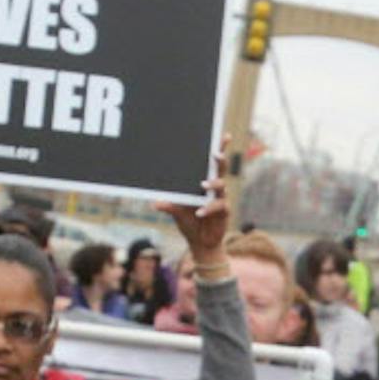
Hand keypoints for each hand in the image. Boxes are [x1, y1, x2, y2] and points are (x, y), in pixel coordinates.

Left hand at [154, 137, 229, 267]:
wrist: (200, 243)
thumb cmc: (190, 222)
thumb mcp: (177, 212)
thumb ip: (169, 206)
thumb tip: (154, 203)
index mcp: (206, 183)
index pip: (213, 164)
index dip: (220, 149)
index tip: (224, 136)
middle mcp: (216, 188)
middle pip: (221, 170)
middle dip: (220, 161)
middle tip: (215, 154)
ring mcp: (221, 199)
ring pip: (221, 186)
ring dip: (213, 183)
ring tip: (203, 184)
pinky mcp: (224, 212)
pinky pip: (218, 206)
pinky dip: (208, 208)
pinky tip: (199, 211)